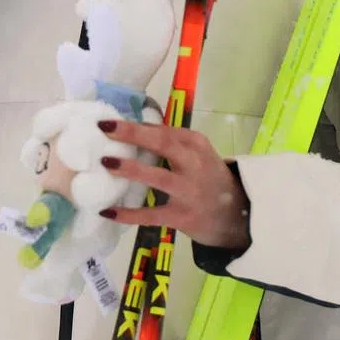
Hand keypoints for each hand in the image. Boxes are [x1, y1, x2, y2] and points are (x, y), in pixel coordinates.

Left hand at [97, 119, 250, 250]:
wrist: (234, 214)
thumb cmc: (207, 177)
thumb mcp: (196, 154)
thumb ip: (171, 142)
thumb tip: (135, 128)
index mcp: (196, 144)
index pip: (164, 130)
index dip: (136, 125)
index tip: (110, 122)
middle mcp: (194, 164)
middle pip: (163, 143)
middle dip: (133, 134)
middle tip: (105, 130)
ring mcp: (188, 191)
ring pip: (157, 177)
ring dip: (131, 169)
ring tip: (106, 163)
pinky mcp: (181, 217)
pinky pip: (151, 215)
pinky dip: (128, 214)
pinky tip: (107, 212)